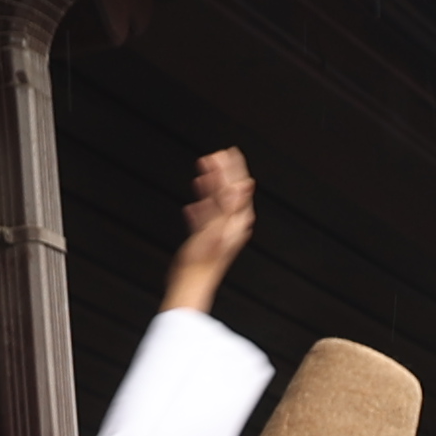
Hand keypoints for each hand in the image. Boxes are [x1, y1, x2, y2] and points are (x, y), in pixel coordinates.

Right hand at [161, 149, 256, 311]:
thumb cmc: (203, 260)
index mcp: (236, 220)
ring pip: (215, 203)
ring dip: (209, 186)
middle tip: (214, 156)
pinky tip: (191, 207)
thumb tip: (244, 184)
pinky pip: (203, 219)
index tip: (229, 151)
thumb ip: (229, 205)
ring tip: (201, 173)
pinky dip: (199, 208)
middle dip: (221, 173)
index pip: (238, 186)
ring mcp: (218, 232)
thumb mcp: (216, 228)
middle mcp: (230, 225)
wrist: (191, 284)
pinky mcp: (205, 241)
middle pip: (228, 192)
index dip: (234, 167)